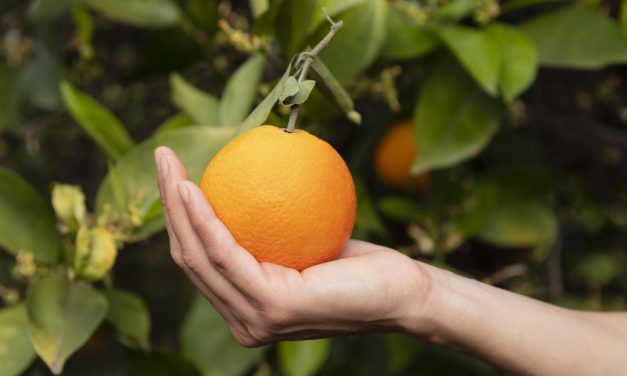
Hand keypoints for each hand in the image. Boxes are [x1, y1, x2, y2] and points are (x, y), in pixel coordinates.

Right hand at [155, 146, 433, 346]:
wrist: (402, 292)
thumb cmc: (357, 265)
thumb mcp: (305, 243)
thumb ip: (271, 230)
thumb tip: (249, 181)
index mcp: (246, 309)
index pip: (201, 260)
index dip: (179, 216)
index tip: (174, 171)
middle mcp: (243, 321)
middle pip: (190, 257)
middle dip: (168, 204)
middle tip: (163, 157)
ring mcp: (255, 320)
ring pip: (200, 256)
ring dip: (178, 206)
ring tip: (170, 164)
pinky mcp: (273, 309)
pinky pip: (229, 255)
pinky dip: (207, 219)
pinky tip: (194, 187)